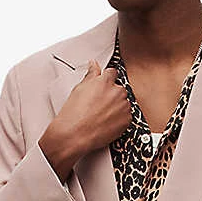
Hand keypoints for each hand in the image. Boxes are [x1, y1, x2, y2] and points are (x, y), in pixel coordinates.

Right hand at [39, 59, 131, 180]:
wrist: (75, 135)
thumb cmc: (74, 114)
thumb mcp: (79, 89)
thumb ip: (91, 75)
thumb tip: (94, 65)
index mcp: (105, 81)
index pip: (112, 73)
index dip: (107, 80)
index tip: (104, 86)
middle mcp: (117, 92)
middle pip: (119, 89)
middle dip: (112, 95)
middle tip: (99, 105)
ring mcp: (123, 107)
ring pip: (123, 103)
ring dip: (116, 107)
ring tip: (101, 115)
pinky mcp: (126, 121)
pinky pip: (126, 117)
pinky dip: (119, 119)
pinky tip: (106, 123)